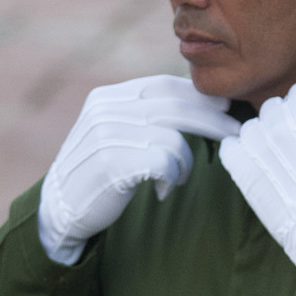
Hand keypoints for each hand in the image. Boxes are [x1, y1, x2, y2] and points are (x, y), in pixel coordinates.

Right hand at [39, 75, 239, 264]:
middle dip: (213, 120)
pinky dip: (171, 177)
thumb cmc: (100, 172)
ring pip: (173, 137)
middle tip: (236, 134)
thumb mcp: (116, 132)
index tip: (225, 109)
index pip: (164, 85)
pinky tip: (161, 189)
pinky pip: (163, 161)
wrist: (59, 210)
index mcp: (108, 97)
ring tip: (177, 177)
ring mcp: (105, 135)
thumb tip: (204, 103)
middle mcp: (105, 110)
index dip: (199, 96)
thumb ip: (145, 114)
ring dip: (185, 162)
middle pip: (175, 106)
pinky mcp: (111, 163)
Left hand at [218, 81, 295, 274]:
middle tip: (292, 143)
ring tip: (273, 159)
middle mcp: (279, 123)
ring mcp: (256, 144)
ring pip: (251, 127)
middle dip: (283, 121)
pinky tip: (252, 164)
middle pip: (273, 108)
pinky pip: (230, 147)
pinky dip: (238, 153)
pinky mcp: (240, 167)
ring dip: (260, 138)